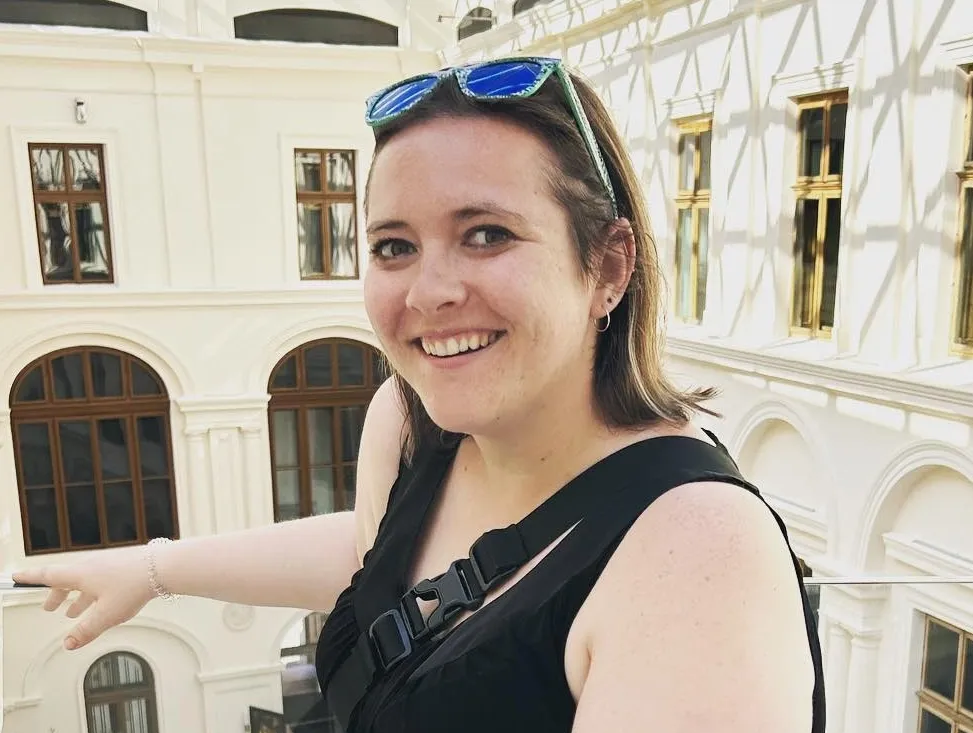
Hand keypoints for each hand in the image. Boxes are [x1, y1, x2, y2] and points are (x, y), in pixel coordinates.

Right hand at [12, 544, 156, 650]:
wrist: (163, 567)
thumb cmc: (134, 585)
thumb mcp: (106, 615)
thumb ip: (86, 631)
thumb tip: (69, 644)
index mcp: (80, 574)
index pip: (48, 575)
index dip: (31, 578)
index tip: (16, 577)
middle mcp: (91, 565)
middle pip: (67, 579)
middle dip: (57, 594)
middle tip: (50, 607)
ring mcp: (108, 564)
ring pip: (85, 581)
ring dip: (77, 595)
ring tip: (74, 611)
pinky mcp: (123, 566)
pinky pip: (101, 579)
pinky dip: (94, 592)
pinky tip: (102, 602)